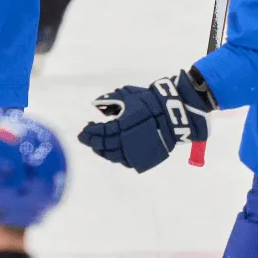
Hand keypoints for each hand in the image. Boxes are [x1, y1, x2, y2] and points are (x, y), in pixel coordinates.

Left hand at [78, 70, 211, 172]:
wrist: (174, 114)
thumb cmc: (150, 102)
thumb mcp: (129, 96)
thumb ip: (111, 99)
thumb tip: (95, 104)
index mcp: (121, 127)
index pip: (100, 132)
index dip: (90, 132)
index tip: (84, 129)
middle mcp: (126, 142)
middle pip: (104, 146)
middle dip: (92, 142)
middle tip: (84, 138)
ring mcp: (135, 151)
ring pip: (113, 156)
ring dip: (102, 151)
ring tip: (96, 145)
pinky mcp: (144, 157)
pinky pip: (125, 161)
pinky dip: (116, 157)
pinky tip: (111, 152)